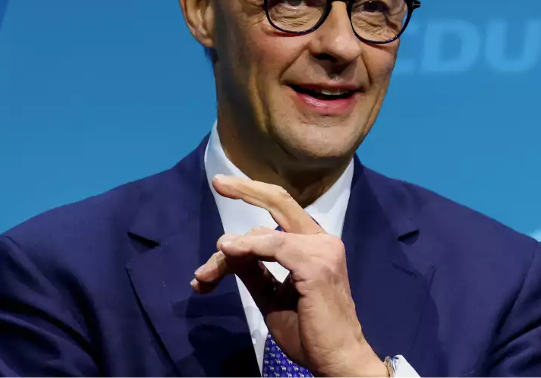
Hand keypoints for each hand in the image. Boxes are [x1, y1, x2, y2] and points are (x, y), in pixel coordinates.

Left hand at [191, 175, 387, 377]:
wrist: (336, 359)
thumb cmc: (310, 332)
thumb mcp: (273, 296)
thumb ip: (255, 270)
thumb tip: (229, 249)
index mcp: (315, 244)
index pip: (279, 213)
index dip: (250, 205)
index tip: (221, 208)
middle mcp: (322, 239)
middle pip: (280, 200)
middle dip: (246, 188)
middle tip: (218, 181)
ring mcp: (322, 249)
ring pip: (262, 234)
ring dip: (228, 252)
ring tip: (204, 275)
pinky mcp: (316, 264)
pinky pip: (273, 246)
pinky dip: (247, 247)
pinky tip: (226, 251)